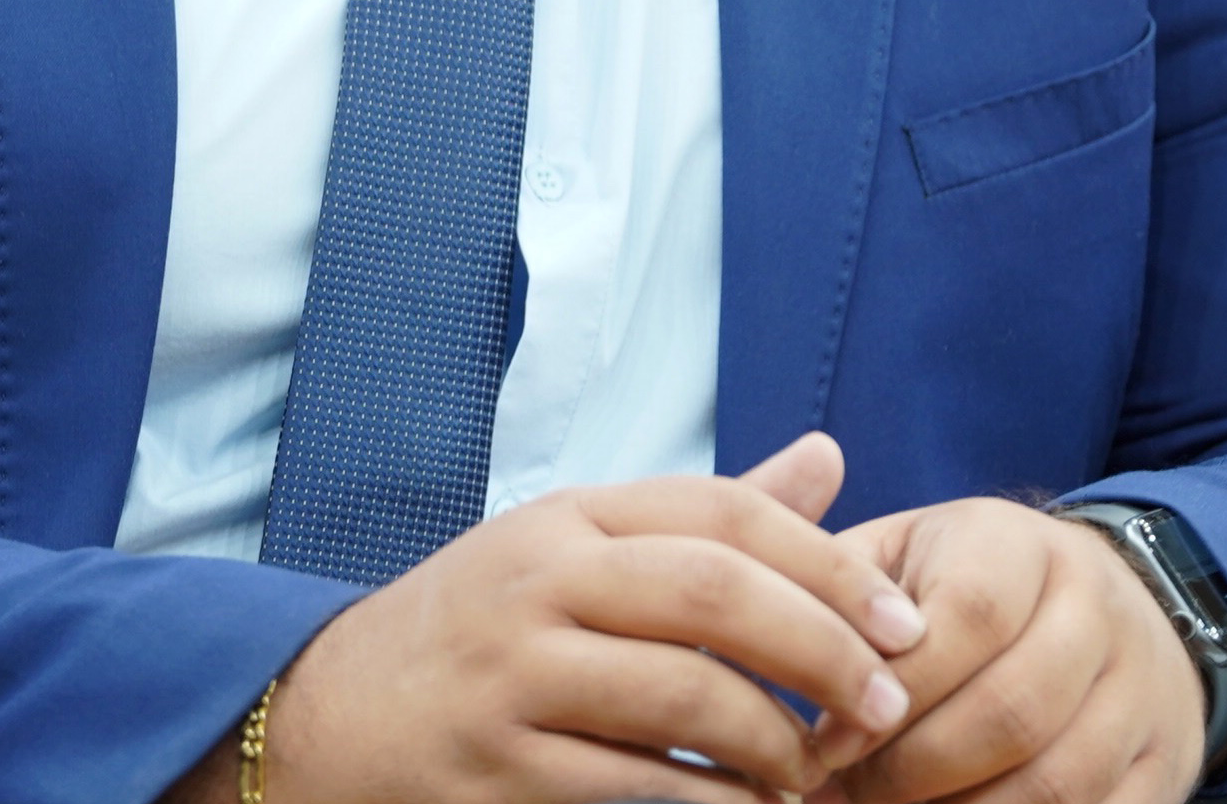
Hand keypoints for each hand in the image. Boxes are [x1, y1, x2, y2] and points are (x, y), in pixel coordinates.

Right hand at [171, 433, 928, 803]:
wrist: (324, 722)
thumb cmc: (481, 634)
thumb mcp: (577, 551)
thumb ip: (704, 518)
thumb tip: (830, 455)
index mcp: (570, 516)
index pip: (725, 513)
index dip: (830, 567)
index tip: (902, 629)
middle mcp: (537, 579)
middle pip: (714, 594)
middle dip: (820, 652)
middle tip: (884, 707)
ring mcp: (509, 676)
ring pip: (682, 699)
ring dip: (774, 747)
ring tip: (815, 777)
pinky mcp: (495, 771)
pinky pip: (633, 789)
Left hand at [824, 499, 1207, 803]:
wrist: (1110, 601)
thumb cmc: (967, 584)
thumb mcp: (906, 559)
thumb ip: (843, 596)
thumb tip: (783, 661)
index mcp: (1021, 545)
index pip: (971, 617)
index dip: (894, 691)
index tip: (829, 744)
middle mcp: (1097, 610)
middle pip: (1012, 712)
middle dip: (915, 773)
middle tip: (850, 797)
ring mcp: (1143, 691)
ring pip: (1058, 783)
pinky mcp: (1169, 762)